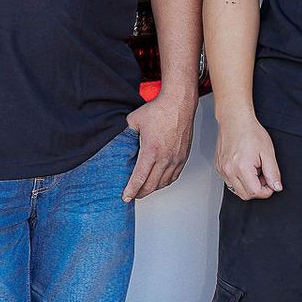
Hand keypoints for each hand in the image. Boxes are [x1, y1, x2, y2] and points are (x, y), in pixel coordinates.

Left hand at [123, 86, 195, 201]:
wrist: (179, 104)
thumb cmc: (159, 110)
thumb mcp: (134, 120)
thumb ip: (125, 133)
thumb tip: (118, 141)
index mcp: (151, 151)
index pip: (140, 178)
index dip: (131, 190)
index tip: (125, 197)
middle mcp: (165, 158)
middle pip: (152, 185)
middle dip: (140, 193)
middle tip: (132, 195)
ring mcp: (176, 158)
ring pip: (164, 183)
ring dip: (153, 189)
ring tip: (143, 190)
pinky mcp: (183, 157)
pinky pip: (174, 176)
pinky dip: (165, 182)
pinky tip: (159, 182)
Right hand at [214, 115, 281, 199]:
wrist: (234, 120)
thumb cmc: (250, 132)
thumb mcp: (268, 152)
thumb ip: (273, 173)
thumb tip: (276, 187)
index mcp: (241, 168)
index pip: (255, 192)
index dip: (267, 190)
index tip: (270, 181)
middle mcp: (228, 170)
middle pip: (245, 195)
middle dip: (257, 189)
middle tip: (262, 174)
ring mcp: (222, 169)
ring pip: (236, 190)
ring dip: (248, 185)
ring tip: (253, 170)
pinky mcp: (219, 167)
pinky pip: (230, 182)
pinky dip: (239, 179)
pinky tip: (244, 167)